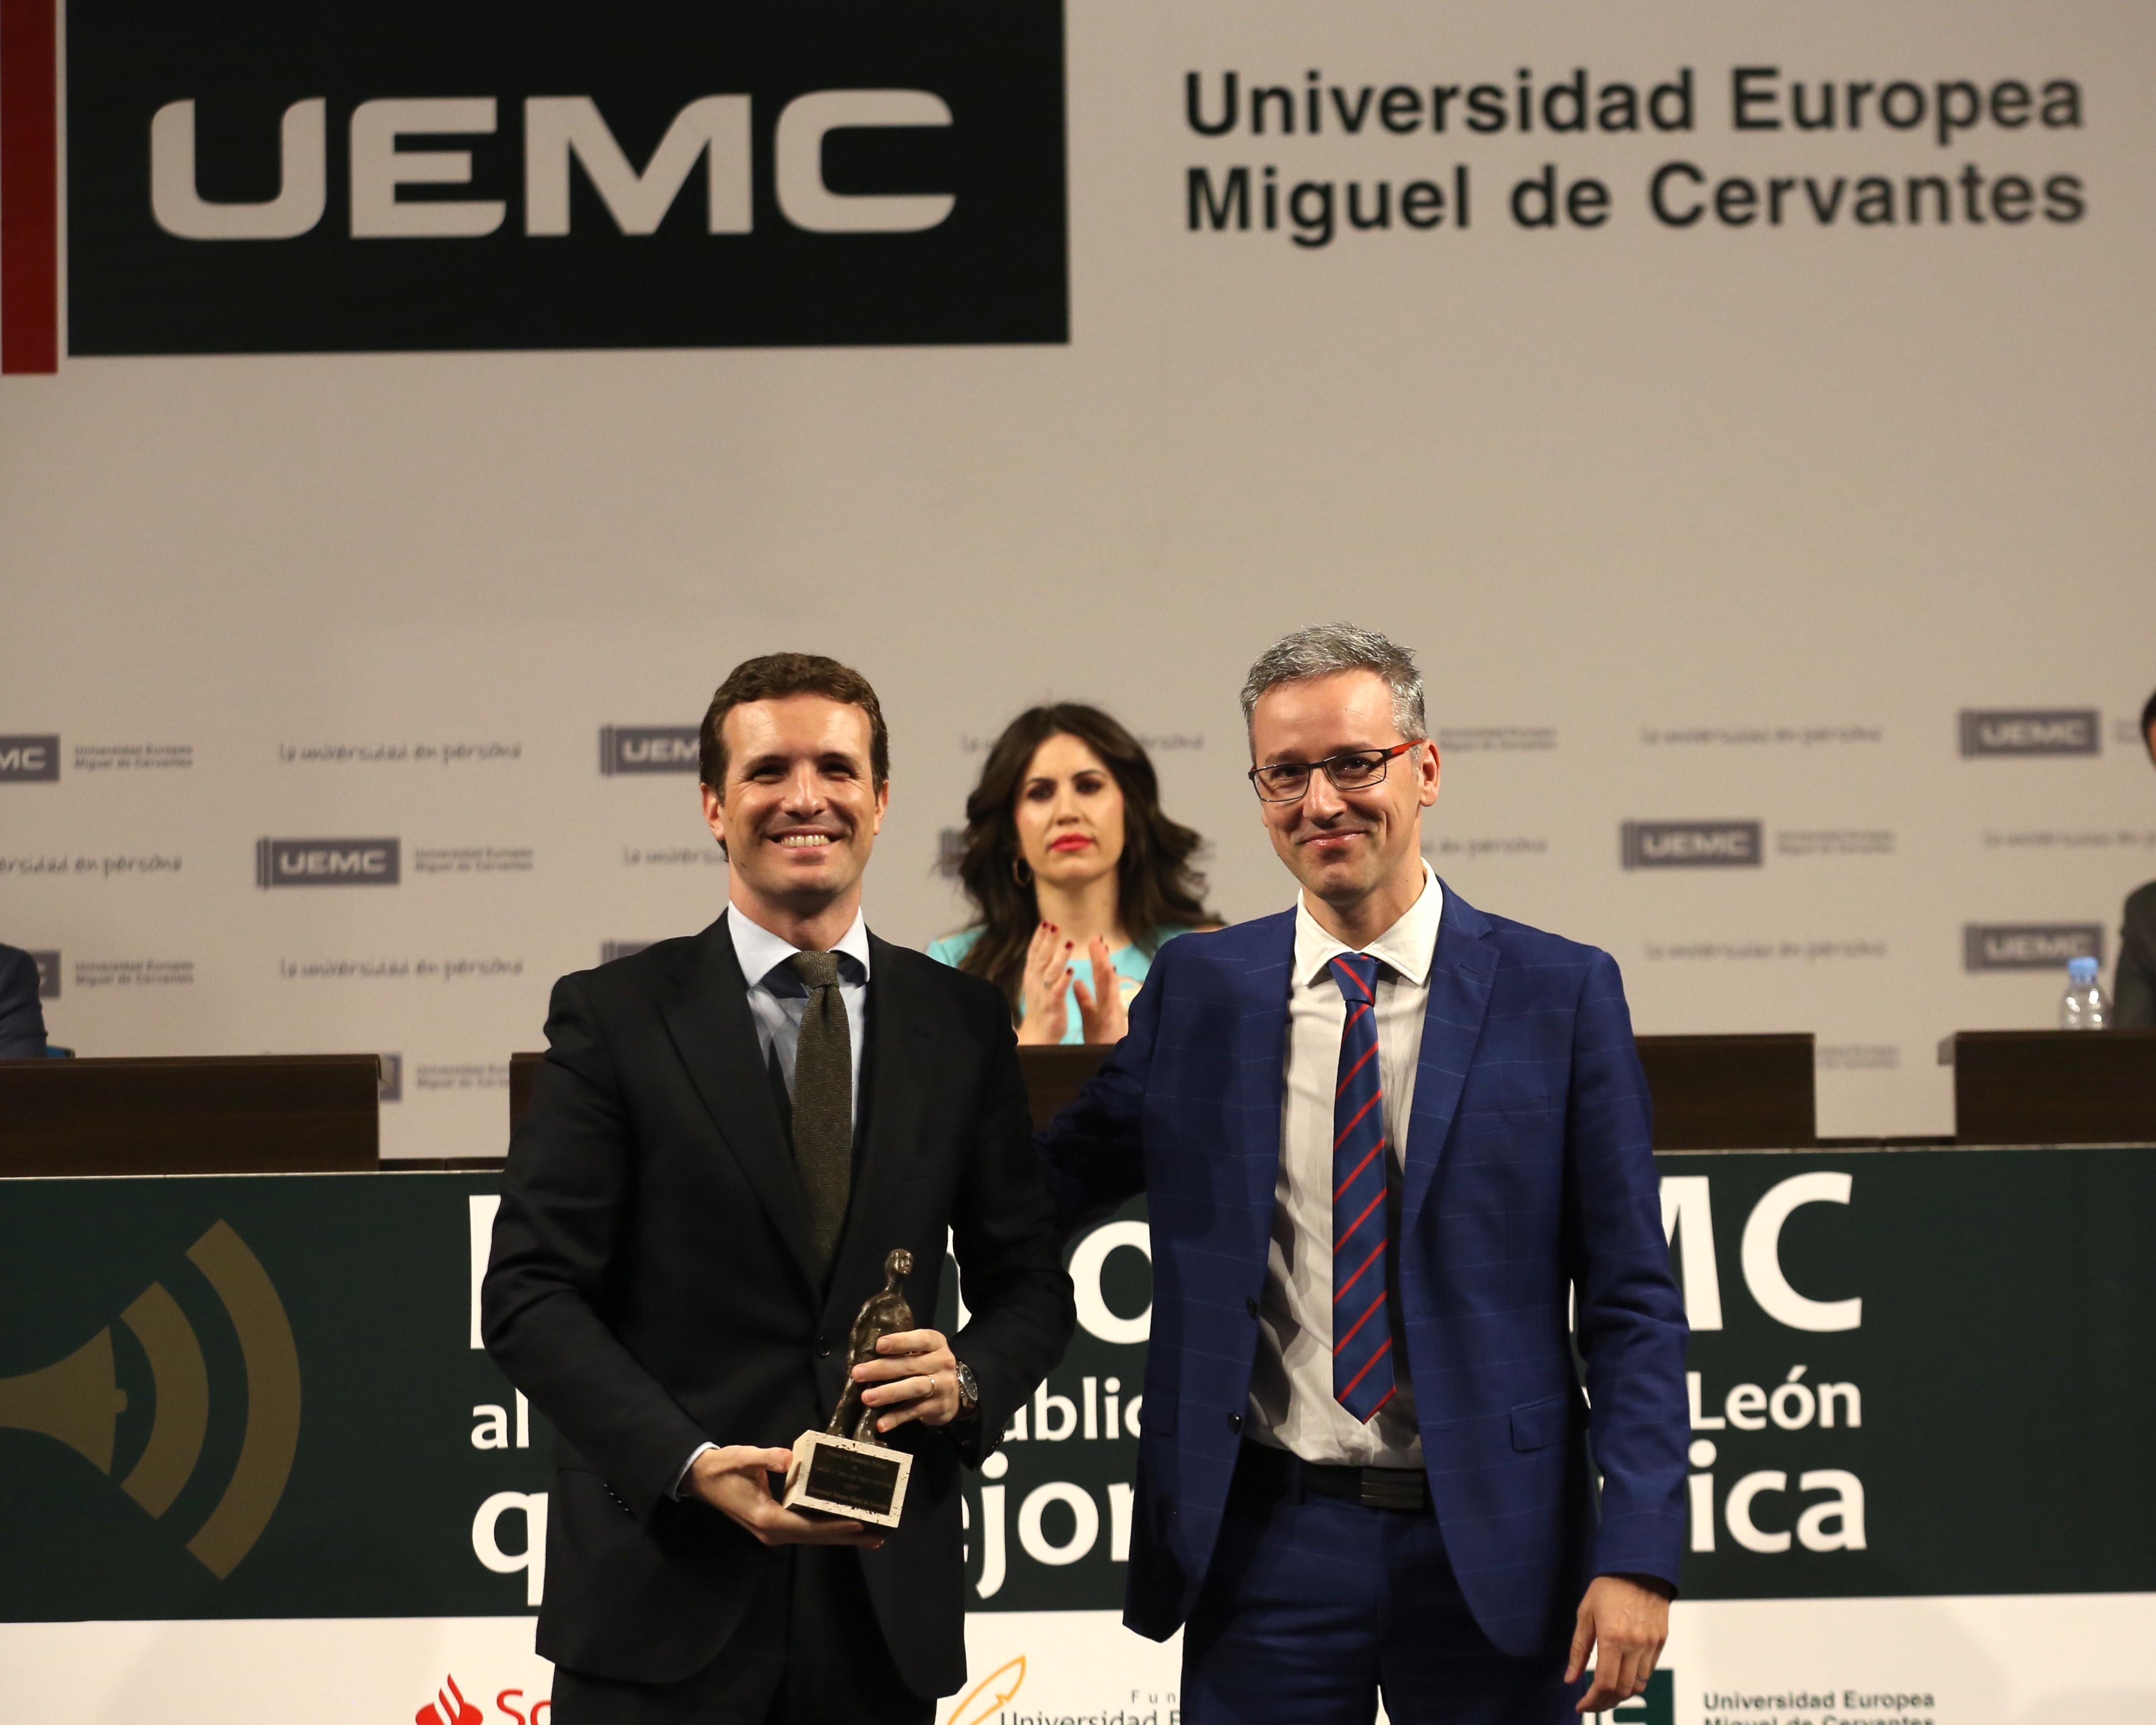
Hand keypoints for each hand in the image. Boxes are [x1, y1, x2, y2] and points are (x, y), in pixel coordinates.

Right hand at [686, 1444, 884, 1547]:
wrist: (702, 1478)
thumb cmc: (724, 1467)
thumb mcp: (743, 1458)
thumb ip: (766, 1458)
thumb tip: (789, 1457)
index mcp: (767, 1517)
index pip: (807, 1525)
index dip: (833, 1525)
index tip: (859, 1523)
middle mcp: (772, 1531)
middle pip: (815, 1537)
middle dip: (846, 1537)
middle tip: (878, 1537)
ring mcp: (773, 1531)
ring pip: (812, 1536)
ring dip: (839, 1536)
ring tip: (869, 1536)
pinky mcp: (774, 1525)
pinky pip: (805, 1530)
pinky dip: (826, 1529)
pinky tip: (842, 1526)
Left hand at [851, 1327, 961, 1431]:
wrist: (959, 1392)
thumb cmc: (931, 1366)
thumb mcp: (925, 1352)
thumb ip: (904, 1351)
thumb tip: (867, 1356)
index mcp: (936, 1344)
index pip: (921, 1339)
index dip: (900, 1341)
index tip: (879, 1345)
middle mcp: (942, 1363)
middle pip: (910, 1365)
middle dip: (882, 1369)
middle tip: (857, 1373)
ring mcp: (942, 1386)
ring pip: (913, 1388)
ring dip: (888, 1393)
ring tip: (866, 1398)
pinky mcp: (937, 1407)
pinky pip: (914, 1411)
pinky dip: (896, 1418)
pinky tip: (881, 1423)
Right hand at [1015, 921, 1071, 1044]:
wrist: (1037, 1035)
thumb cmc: (1040, 1006)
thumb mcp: (1035, 983)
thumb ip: (1039, 966)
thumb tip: (1043, 946)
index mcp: (1031, 976)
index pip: (1034, 952)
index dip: (1039, 937)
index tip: (1046, 921)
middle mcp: (1035, 982)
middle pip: (1041, 958)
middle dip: (1048, 941)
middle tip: (1055, 925)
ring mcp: (1043, 994)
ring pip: (1050, 972)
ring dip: (1059, 957)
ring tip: (1069, 942)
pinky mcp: (1053, 1006)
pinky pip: (1058, 991)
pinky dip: (1063, 980)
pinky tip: (1071, 971)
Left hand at [1069, 935, 1128, 1043]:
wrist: (1113, 1059)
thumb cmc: (1101, 1041)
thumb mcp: (1090, 1016)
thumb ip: (1084, 998)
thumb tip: (1077, 981)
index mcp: (1103, 1001)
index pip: (1099, 977)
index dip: (1096, 960)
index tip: (1093, 943)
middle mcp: (1110, 1002)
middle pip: (1105, 975)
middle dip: (1101, 956)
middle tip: (1097, 937)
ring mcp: (1114, 1008)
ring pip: (1110, 982)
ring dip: (1105, 963)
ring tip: (1101, 946)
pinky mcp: (1115, 1017)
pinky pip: (1111, 996)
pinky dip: (1110, 982)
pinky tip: (1108, 968)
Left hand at [1567, 1574, 1668, 1712]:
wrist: (1639, 1566)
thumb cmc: (1608, 1586)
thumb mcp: (1585, 1613)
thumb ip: (1578, 1649)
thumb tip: (1570, 1679)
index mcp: (1613, 1638)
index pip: (1604, 1684)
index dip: (1592, 1701)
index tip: (1580, 1705)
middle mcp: (1635, 1645)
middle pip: (1623, 1691)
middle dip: (1605, 1703)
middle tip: (1591, 1703)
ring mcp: (1651, 1645)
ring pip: (1638, 1685)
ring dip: (1621, 1695)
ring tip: (1604, 1693)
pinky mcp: (1661, 1641)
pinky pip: (1649, 1671)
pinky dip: (1634, 1681)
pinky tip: (1621, 1676)